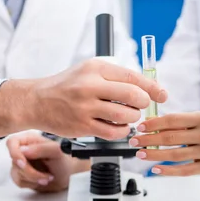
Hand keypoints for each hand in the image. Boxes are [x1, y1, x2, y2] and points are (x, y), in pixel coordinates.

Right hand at [0, 59, 166, 139]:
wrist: (37, 101)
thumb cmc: (67, 86)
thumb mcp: (89, 70)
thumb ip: (115, 76)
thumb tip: (148, 87)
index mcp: (95, 68)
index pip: (132, 77)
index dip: (152, 88)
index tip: (162, 95)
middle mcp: (90, 86)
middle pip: (133, 96)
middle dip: (144, 103)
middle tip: (141, 106)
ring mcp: (85, 107)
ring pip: (125, 116)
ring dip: (132, 118)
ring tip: (127, 116)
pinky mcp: (82, 126)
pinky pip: (113, 132)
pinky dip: (122, 131)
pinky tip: (119, 127)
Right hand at [7, 131, 87, 192]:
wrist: (69, 174)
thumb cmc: (65, 159)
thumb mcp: (57, 151)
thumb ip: (41, 148)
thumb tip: (23, 151)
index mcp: (30, 139)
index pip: (12, 142)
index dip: (14, 153)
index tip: (23, 163)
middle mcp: (23, 150)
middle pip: (14, 162)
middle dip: (30, 172)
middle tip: (46, 175)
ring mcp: (22, 163)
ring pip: (16, 173)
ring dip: (33, 178)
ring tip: (48, 177)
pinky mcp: (22, 175)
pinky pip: (19, 182)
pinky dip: (32, 183)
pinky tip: (42, 180)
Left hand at [128, 112, 199, 175]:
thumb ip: (179, 122)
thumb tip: (151, 123)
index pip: (173, 120)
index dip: (154, 124)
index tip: (140, 127)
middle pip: (171, 138)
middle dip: (149, 140)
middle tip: (133, 141)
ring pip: (175, 155)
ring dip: (154, 155)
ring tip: (140, 154)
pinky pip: (184, 170)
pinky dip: (168, 170)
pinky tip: (155, 169)